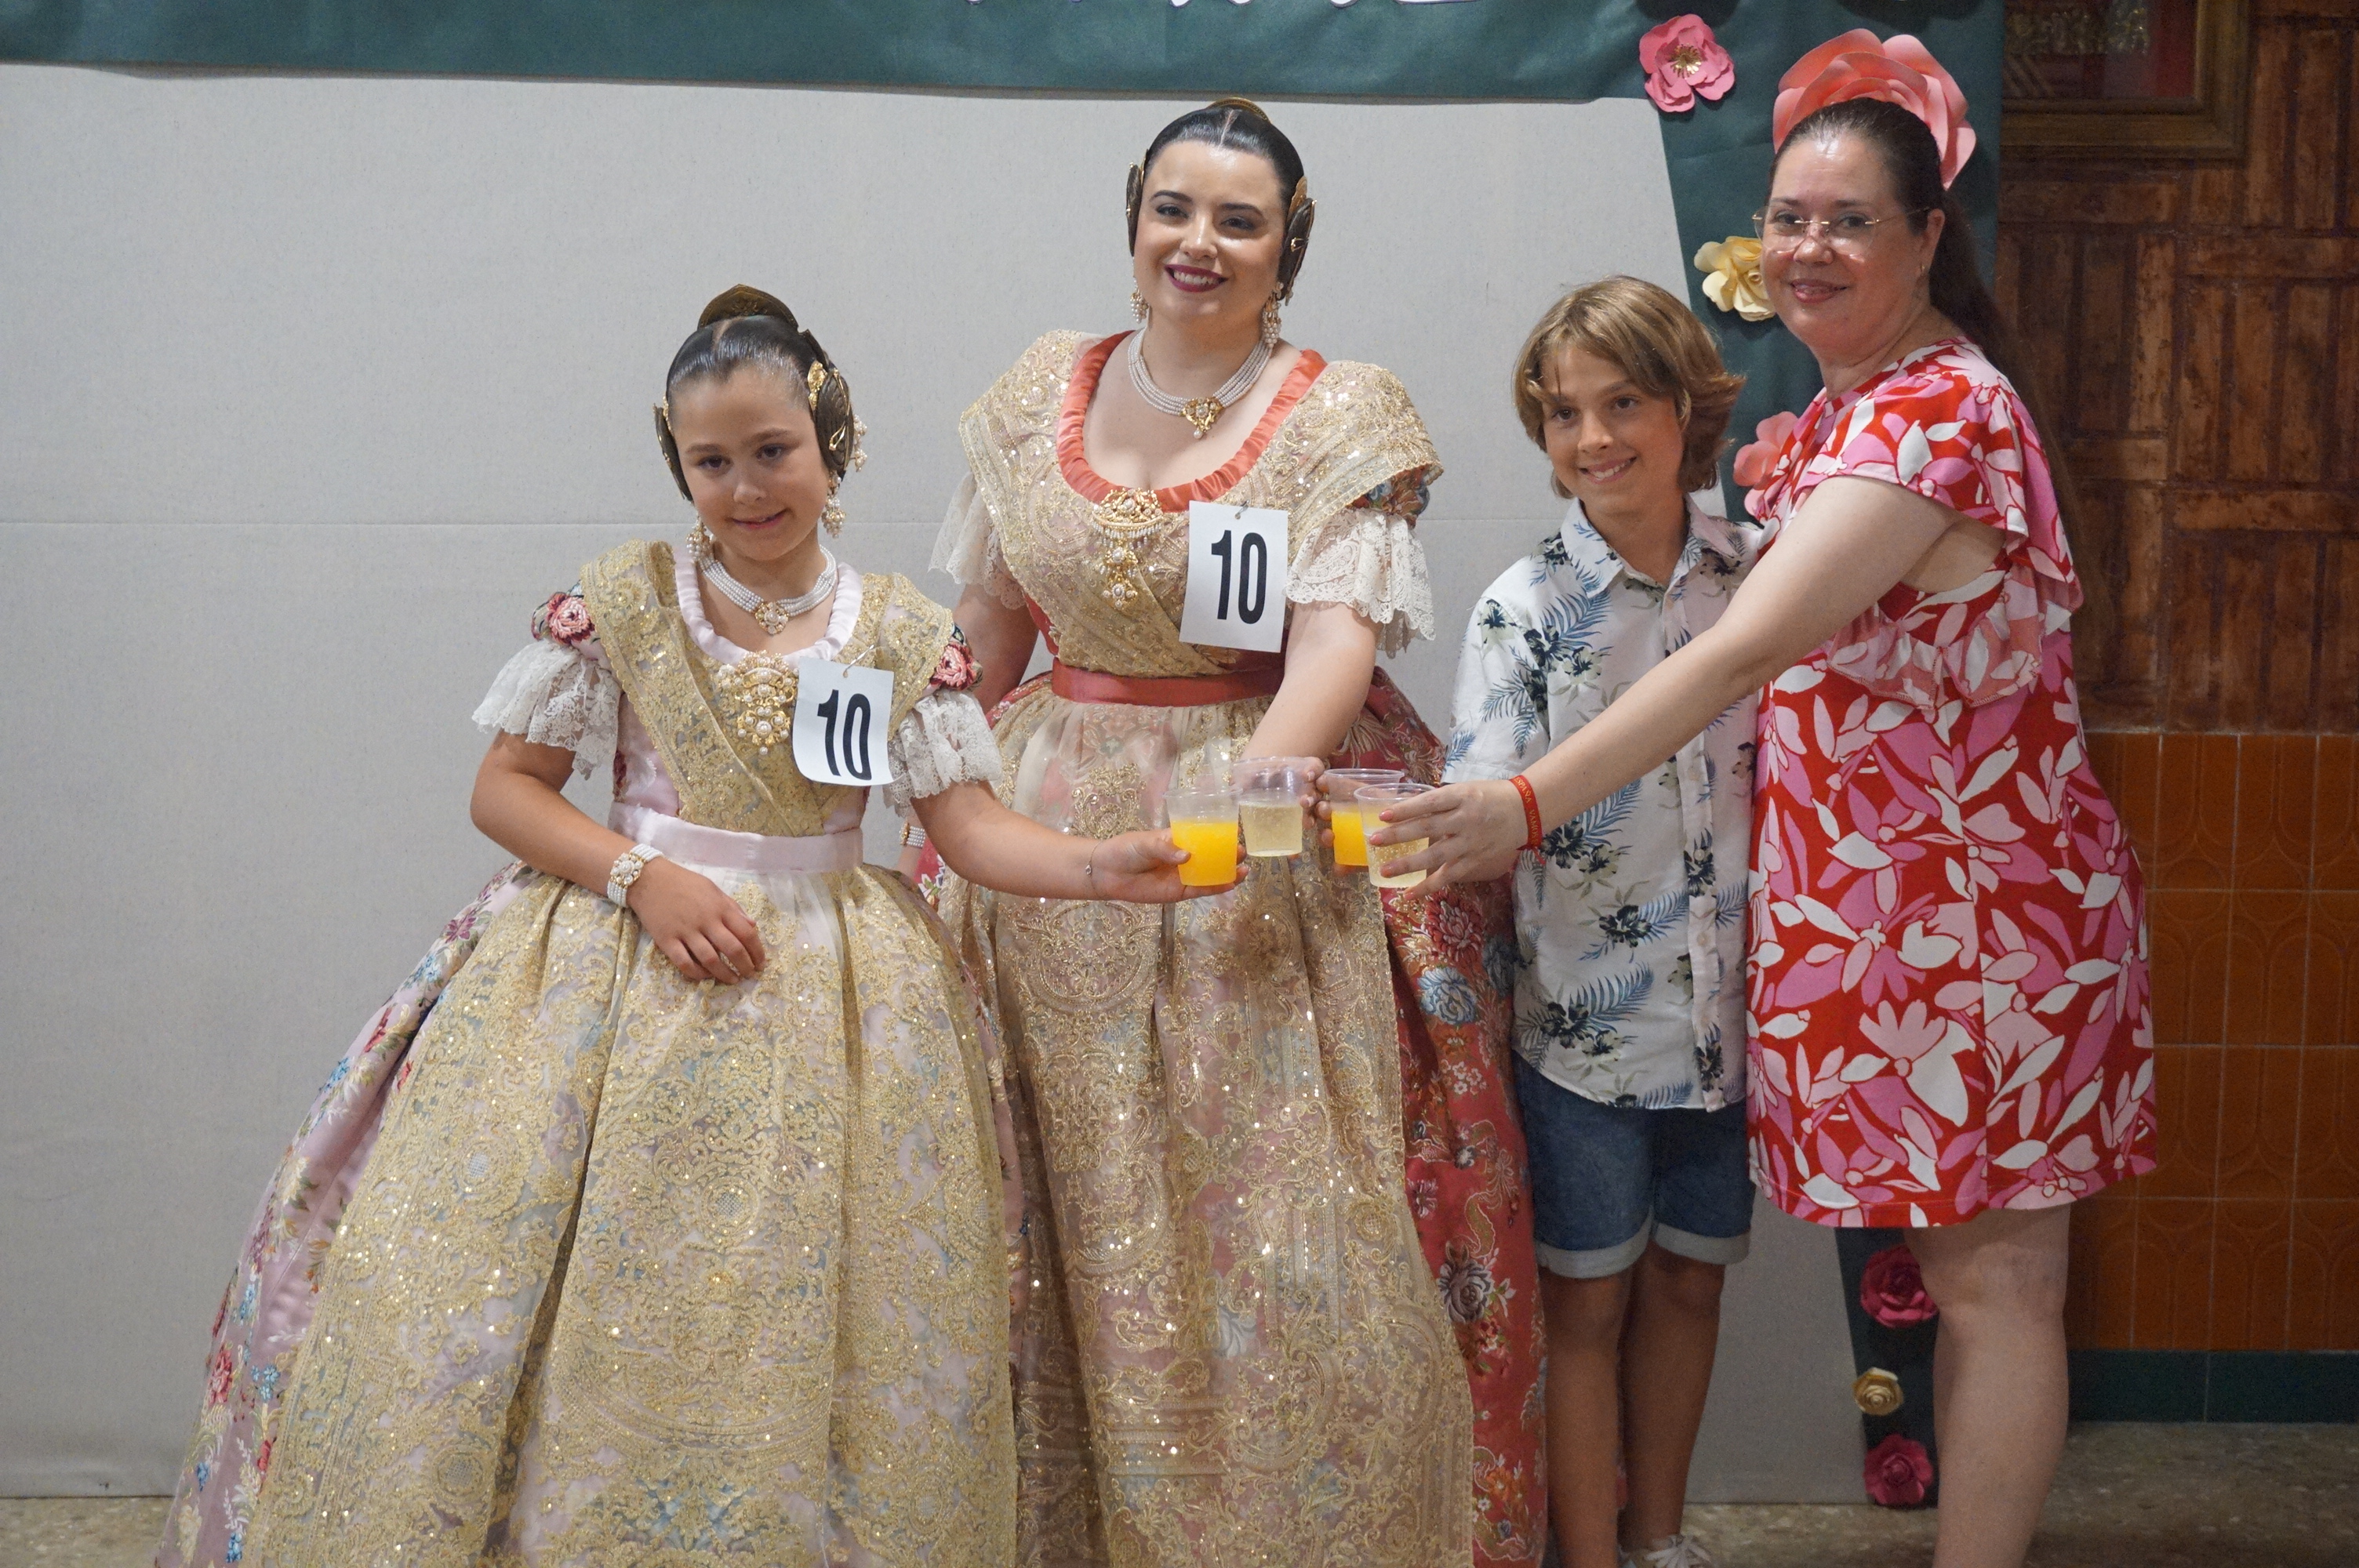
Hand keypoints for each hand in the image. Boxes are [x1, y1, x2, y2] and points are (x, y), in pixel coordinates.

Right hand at [627, 859, 767, 981]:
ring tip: (733, 980)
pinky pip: (684, 962)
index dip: (757, 950)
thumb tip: (753, 925)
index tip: (761, 962)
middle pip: (732, 949)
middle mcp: (705, 920)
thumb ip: (733, 907)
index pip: (746, 932)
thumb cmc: (684, 883)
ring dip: (725, 974)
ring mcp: (685, 931)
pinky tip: (706, 977)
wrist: (649, 879)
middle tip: (750, 975)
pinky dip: (697, 973)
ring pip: (710, 959)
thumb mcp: (713, 889)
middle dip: (745, 965)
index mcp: (719, 907)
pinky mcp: (666, 941)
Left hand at [1085, 830, 1246, 902]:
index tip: (1235, 835)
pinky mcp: (1179, 893)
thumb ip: (1165, 848)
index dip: (1220, 836)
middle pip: (1212, 857)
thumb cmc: (1125, 850)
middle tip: (1243, 854)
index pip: (1203, 836)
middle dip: (1229, 856)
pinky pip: (1201, 890)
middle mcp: (1184, 857)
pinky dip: (1215, 888)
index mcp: (1178, 839)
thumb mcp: (1145, 843)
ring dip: (1228, 874)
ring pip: (1210, 875)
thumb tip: (1187, 856)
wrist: (1107, 873)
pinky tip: (1230, 884)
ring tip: (1244, 871)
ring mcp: (1183, 875)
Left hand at [1364, 778, 1528, 888]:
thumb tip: (1405, 809)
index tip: (1382, 815)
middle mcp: (1465, 819)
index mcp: (1461, 796)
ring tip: (1385, 870)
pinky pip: (1448, 876)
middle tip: (1374, 841)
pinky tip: (1409, 893)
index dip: (1405, 809)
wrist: (1525, 810)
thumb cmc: (1490, 796)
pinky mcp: (1474, 860)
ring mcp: (1470, 842)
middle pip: (1427, 828)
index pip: (1429, 802)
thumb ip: (1439, 800)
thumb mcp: (1465, 789)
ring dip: (1408, 864)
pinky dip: (1428, 886)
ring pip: (1436, 855)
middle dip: (1399, 835)